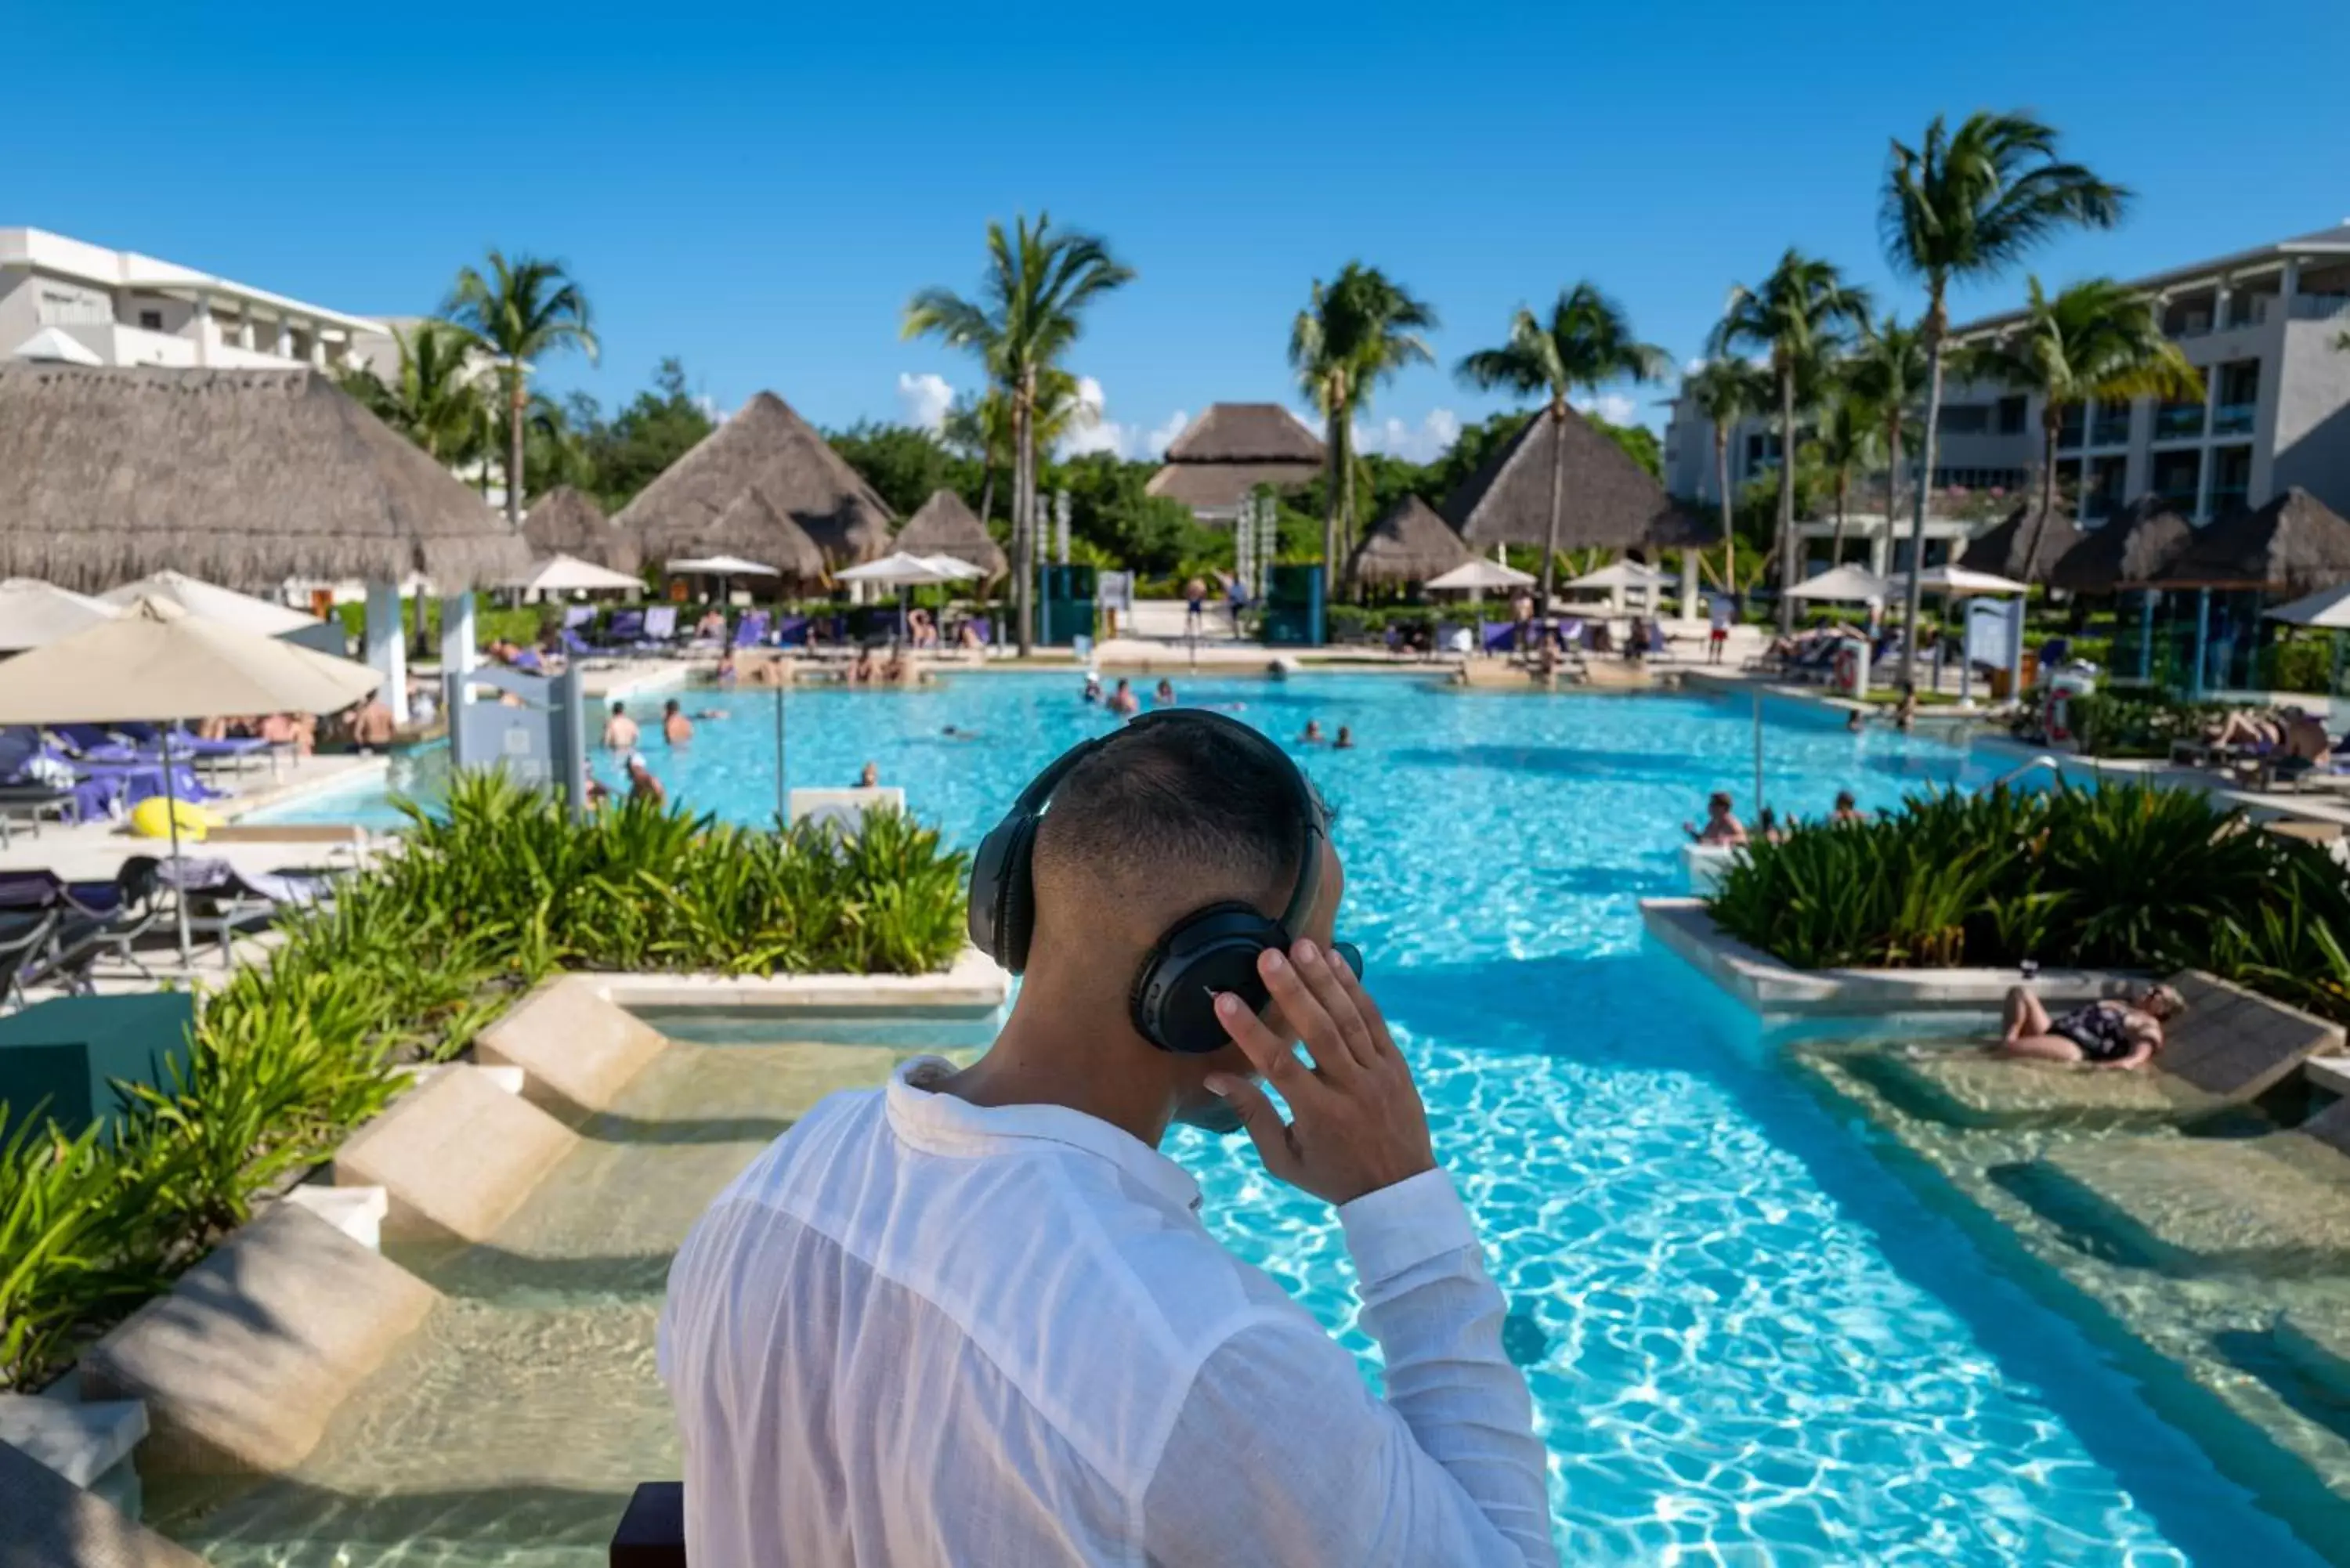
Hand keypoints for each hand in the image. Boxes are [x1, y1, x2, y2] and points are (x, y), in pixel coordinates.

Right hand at [1204, 939, 1434, 1205]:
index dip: (1250, 1031)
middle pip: (1319, 1033)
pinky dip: (1355, 988)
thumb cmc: (1332, 1176)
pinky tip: (1336, 960)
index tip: (1224, 1000)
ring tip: (1300, 946)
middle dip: (1291, 991)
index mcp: (1319, 1115)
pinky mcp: (1396, 1064)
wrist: (1400, 1190)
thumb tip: (1215, 1076)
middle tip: (1267, 956)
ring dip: (1323, 980)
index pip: (1280, 1066)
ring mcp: (1377, 1074)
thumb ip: (1252, 1115)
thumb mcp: (1285, 1159)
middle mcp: (1350, 1089)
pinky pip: (1375, 1019)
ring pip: (1349, 1019)